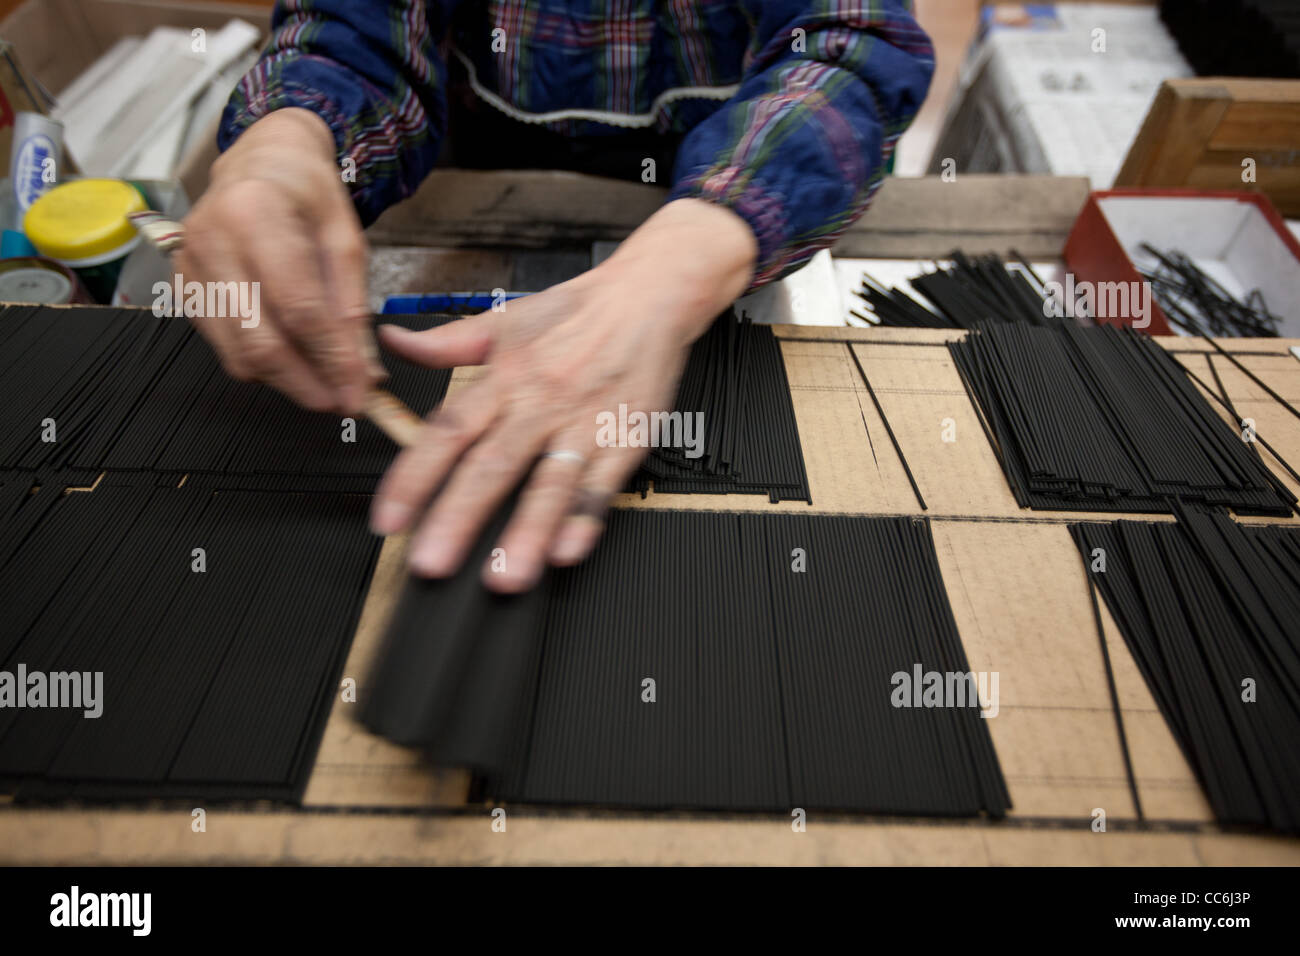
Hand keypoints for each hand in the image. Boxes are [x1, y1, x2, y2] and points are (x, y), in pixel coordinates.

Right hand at [174, 108, 382, 412]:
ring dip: (285, 381)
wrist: (260, 161)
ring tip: (323, 384)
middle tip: (341, 402)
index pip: (300, 309)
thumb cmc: (306, 193)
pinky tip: (291, 358)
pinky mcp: (182, 286)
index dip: (332, 360)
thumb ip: (353, 306)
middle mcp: (211, 240)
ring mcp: (189, 265)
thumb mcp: (345, 238)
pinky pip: (223, 345)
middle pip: (260, 342)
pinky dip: (260, 364)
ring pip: (238, 354)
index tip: (359, 392)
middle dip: (306, 384)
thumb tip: (364, 372)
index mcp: (256, 214)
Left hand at [370, 198, 757, 591]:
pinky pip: (604, 486)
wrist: (651, 295)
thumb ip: (446, 342)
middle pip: (493, 465)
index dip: (414, 476)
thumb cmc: (578, 313)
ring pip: (551, 483)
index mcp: (505, 377)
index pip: (448, 430)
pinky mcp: (626, 440)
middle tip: (432, 561)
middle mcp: (541, 403)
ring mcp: (586, 425)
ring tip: (504, 576)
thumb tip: (395, 343)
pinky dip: (586, 519)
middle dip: (459, 517)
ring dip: (526, 532)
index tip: (389, 517)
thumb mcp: (505, 319)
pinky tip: (568, 550)